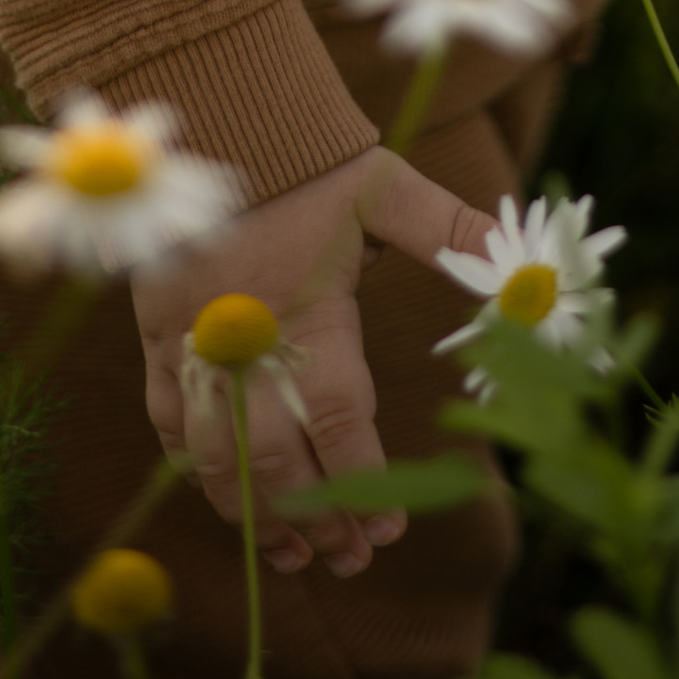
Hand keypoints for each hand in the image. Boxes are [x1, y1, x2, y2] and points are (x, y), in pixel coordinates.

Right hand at [133, 146, 499, 578]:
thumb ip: (450, 232)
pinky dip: (195, 469)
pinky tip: (227, 501)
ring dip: (256, 516)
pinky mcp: (157, 335)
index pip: (336, 420)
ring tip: (296, 557)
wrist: (214, 116)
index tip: (392, 533)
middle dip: (317, 520)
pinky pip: (168, 421)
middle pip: (277, 460)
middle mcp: (248, 340)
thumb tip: (521, 268)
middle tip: (352, 561)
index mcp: (308, 312)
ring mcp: (194, 343)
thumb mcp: (384, 188)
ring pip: (218, 457)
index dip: (364, 482)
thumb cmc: (308, 160)